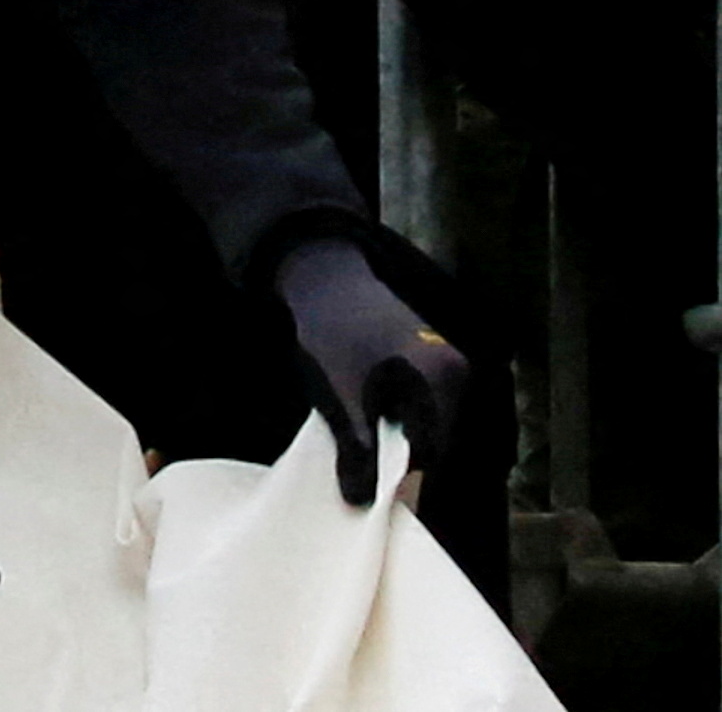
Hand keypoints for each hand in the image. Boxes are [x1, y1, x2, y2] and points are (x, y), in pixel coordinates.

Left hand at [274, 233, 466, 505]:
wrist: (324, 280)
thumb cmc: (332, 334)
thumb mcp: (340, 396)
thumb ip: (355, 449)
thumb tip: (361, 501)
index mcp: (444, 377)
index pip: (433, 449)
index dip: (398, 472)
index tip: (367, 485)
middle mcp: (457, 370)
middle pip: (435, 438)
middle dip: (399, 454)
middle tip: (358, 462)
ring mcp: (448, 364)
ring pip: (428, 423)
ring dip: (397, 435)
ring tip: (359, 431)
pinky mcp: (433, 361)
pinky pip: (423, 404)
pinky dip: (399, 416)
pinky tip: (368, 412)